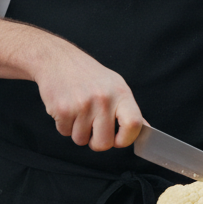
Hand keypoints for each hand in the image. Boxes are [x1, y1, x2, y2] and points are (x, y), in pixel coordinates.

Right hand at [30, 40, 144, 151]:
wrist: (57, 59)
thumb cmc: (88, 75)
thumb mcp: (115, 85)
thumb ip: (128, 110)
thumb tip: (145, 130)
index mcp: (121, 93)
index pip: (134, 125)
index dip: (126, 139)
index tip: (118, 139)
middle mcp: (104, 99)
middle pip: (104, 143)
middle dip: (96, 142)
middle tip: (92, 128)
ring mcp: (83, 104)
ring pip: (81, 140)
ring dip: (77, 131)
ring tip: (77, 112)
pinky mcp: (63, 109)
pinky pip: (65, 133)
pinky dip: (64, 125)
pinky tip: (66, 108)